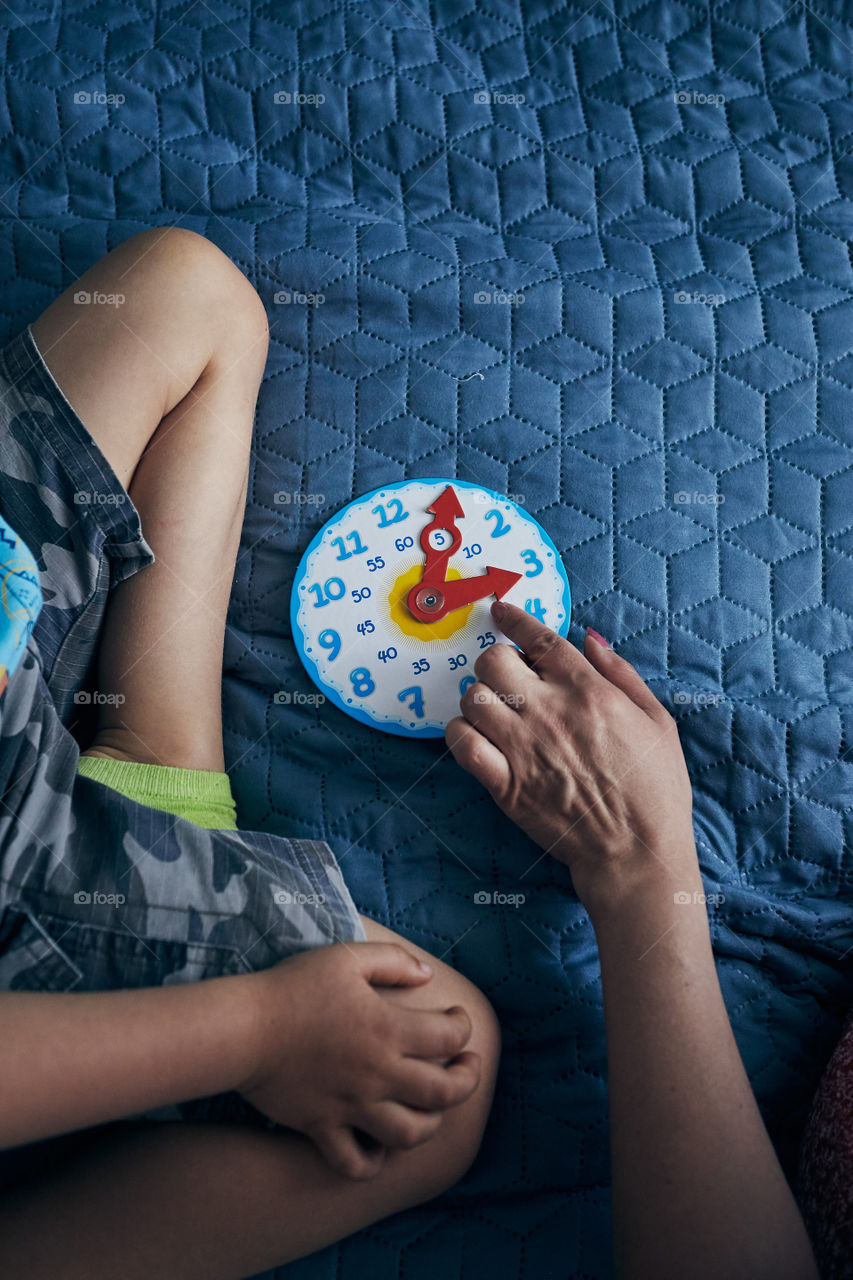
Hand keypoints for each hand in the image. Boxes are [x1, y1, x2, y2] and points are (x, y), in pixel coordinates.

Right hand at [239, 942, 480, 1178]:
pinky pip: (356, 1163)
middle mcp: (378, 1073)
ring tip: (431, 1108)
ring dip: (430, 1124)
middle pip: (443, 1093)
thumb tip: (428, 975)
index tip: (457, 1019)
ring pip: (410, 1134)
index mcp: (388, 1028)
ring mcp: (351, 1106)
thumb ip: (393, 961)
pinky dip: (373, 1161)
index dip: (464, 1027)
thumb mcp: (346, 958)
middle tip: (466, 1067)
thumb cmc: (294, 987)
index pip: (450, 1037)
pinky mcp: (323, 1127)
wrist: (244, 1028)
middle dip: (467, 1080)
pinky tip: (378, 1145)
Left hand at [445, 602, 698, 918]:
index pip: (539, 638)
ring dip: (478, 699)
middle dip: (495, 662)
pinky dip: (461, 735)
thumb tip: (589, 638)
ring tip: (494, 713)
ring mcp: (523, 747)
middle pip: (493, 661)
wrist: (636, 850)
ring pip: (472, 698)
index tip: (501, 612)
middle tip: (507, 679)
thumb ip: (621, 673)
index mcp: (588, 690)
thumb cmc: (655, 788)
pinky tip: (476, 739)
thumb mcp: (657, 720)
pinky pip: (462, 744)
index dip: (514, 618)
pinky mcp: (504, 784)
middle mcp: (549, 711)